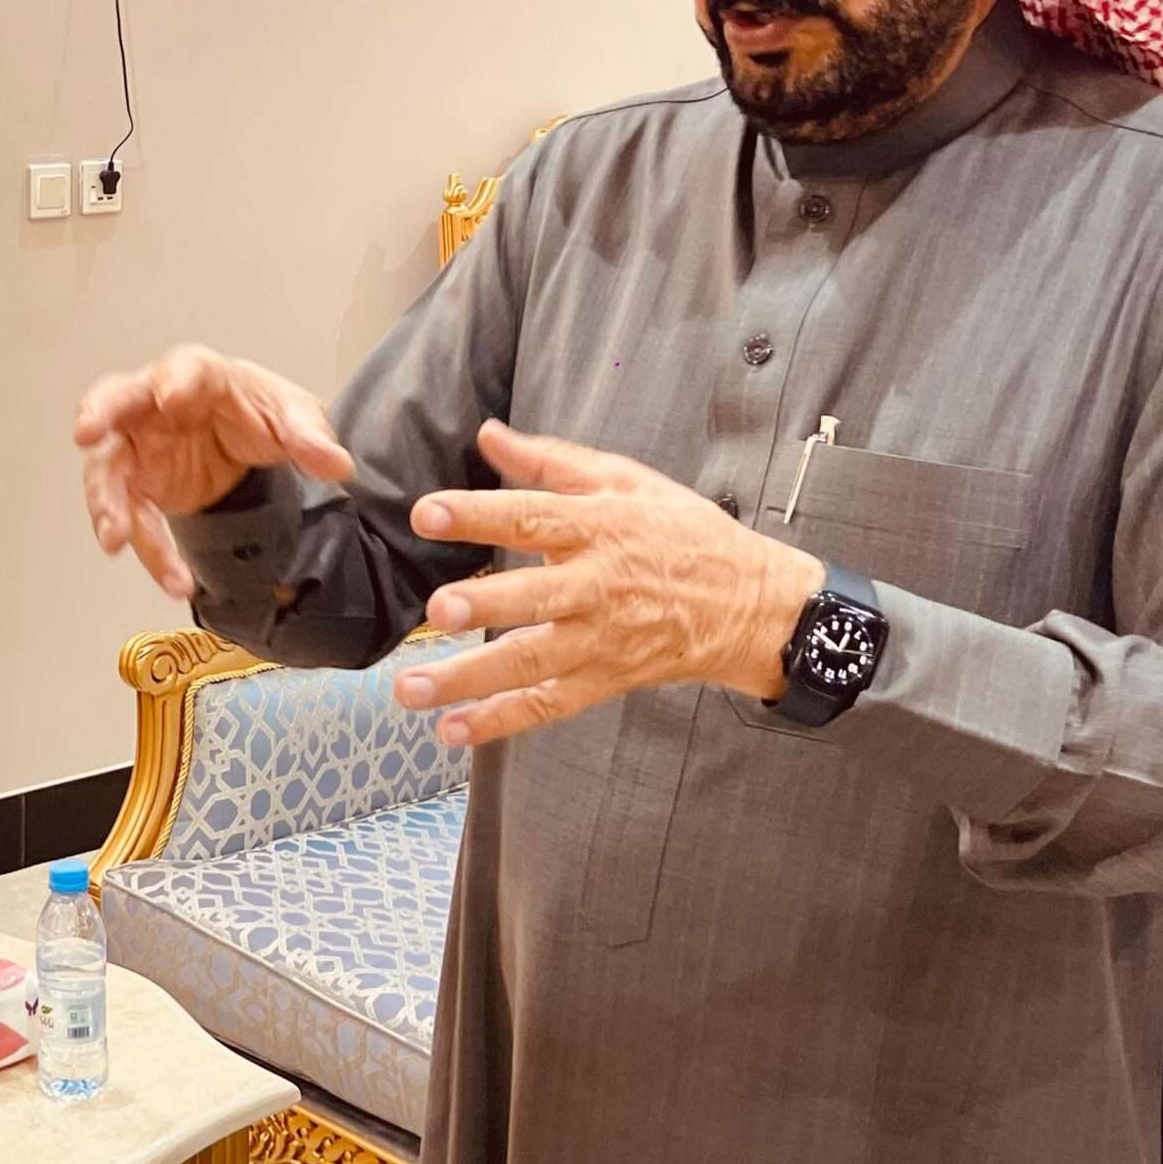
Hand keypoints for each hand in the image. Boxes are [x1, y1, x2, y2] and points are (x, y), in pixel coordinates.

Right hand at [75, 345, 354, 598]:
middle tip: (86, 434)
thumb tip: (337, 464)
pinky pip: (132, 517)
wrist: (240, 444)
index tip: (170, 396)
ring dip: (107, 502)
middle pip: (115, 399)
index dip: (174, 380)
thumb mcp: (294, 418)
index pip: (185, 368)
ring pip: (109, 468)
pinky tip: (174, 580)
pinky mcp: (137, 486)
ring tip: (116, 539)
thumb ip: (311, 437)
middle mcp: (154, 403)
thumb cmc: (259, 415)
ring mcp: (138, 445)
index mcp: (200, 376)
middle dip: (98, 413)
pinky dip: (148, 550)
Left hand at [392, 419, 823, 745]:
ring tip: (409, 690)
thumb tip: (487, 434)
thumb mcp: (626, 481)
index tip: (427, 512)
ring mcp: (600, 640)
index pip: (533, 517)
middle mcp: (598, 587)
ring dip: (468, 678)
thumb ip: (550, 461)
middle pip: (536, 597)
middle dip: (487, 605)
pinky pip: (547, 704)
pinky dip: (500, 720)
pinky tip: (451, 729)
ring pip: (531, 662)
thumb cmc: (682, 534)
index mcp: (600, 527)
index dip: (479, 515)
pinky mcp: (604, 679)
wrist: (753, 606)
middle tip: (439, 609)